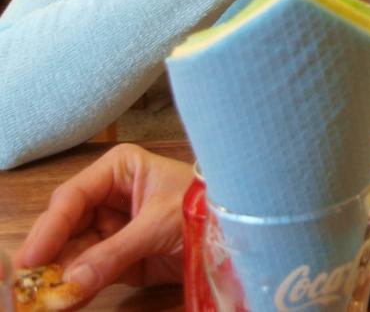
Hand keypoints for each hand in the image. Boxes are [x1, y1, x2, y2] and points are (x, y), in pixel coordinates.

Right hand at [17, 145, 194, 302]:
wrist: (242, 229)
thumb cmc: (206, 206)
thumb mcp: (160, 224)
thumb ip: (115, 252)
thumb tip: (71, 281)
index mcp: (119, 170)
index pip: (73, 197)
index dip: (49, 228)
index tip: (31, 258)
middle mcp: (110, 196)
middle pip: (66, 227)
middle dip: (48, 256)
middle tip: (28, 286)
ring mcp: (113, 229)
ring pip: (74, 253)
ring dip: (58, 277)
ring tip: (43, 300)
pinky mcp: (121, 258)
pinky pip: (91, 272)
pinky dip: (78, 289)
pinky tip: (65, 303)